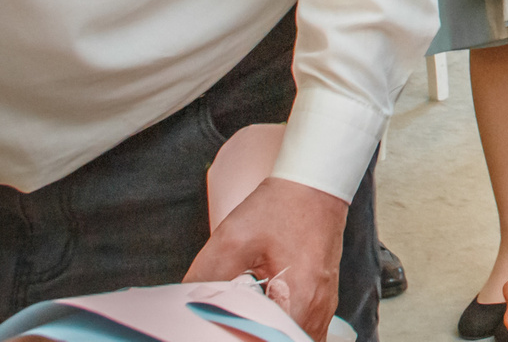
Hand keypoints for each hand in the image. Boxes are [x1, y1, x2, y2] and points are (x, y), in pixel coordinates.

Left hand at [185, 175, 348, 337]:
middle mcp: (317, 309)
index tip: (225, 326)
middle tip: (233, 324)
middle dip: (256, 336)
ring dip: (271, 336)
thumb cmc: (282, 206)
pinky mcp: (323, 298)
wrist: (315, 182)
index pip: (270, 341)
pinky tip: (263, 318)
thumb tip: (184, 306)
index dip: (243, 336)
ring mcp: (324, 306)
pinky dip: (283, 331)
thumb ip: (205, 277)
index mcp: (298, 298)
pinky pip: (304, 331)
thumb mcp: (233, 239)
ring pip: (297, 340)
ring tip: (247, 322)